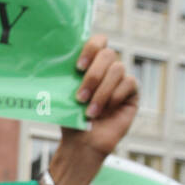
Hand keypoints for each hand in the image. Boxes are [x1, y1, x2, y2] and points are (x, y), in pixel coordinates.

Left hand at [51, 35, 138, 184]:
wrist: (81, 143)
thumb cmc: (71, 119)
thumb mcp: (63, 96)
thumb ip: (65, 77)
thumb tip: (52, 61)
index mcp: (91, 64)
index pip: (98, 41)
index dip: (91, 48)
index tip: (78, 66)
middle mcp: (108, 68)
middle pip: (108, 53)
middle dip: (93, 75)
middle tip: (79, 97)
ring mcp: (121, 79)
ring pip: (117, 69)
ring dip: (101, 92)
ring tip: (89, 111)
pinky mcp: (132, 92)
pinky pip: (128, 83)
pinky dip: (114, 97)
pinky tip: (105, 111)